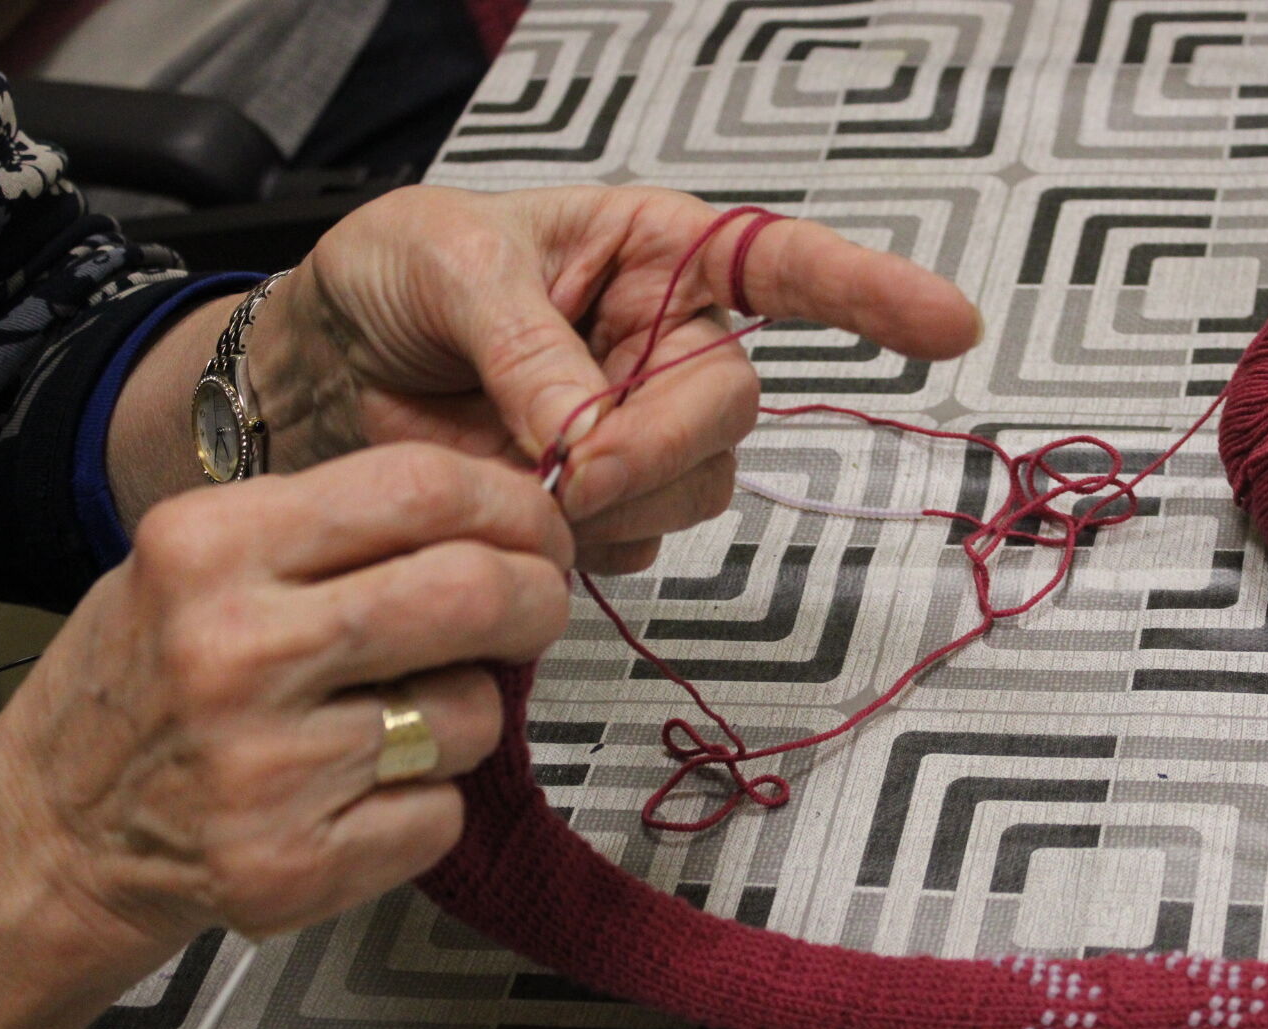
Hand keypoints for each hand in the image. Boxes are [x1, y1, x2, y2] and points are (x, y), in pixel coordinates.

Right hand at [0, 443, 570, 953]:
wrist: (54, 829)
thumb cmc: (148, 683)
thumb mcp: (203, 560)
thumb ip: (342, 527)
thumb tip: (505, 511)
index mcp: (211, 548)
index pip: (421, 488)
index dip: (515, 506)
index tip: (541, 528)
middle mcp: (235, 649)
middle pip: (474, 593)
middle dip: (537, 599)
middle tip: (533, 610)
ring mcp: (264, 765)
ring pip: (472, 713)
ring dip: (468, 716)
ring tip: (393, 721)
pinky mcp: (292, 863)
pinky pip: (442, 813)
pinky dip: (428, 804)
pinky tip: (359, 795)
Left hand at [253, 184, 979, 573]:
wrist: (316, 373)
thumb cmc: (389, 279)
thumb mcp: (448, 270)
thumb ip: (529, 348)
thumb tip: (590, 433)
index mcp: (655, 250)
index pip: (786, 266)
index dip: (873, 296)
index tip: (950, 329)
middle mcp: (669, 339)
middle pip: (730, 405)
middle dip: (655, 444)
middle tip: (571, 467)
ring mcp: (648, 428)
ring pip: (697, 484)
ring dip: (614, 497)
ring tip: (520, 470)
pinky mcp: (613, 503)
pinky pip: (640, 539)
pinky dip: (584, 539)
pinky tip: (524, 502)